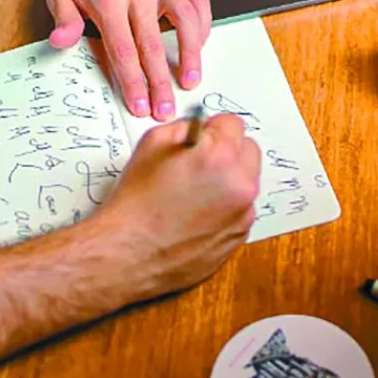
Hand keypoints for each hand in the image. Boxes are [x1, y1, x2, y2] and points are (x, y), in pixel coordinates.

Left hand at [47, 0, 211, 121]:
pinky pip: (199, 5)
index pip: (123, 49)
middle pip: (155, 45)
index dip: (133, 81)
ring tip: (190, 82)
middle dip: (161, 83)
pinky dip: (202, 29)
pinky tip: (197, 50)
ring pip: (187, 23)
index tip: (139, 105)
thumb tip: (62, 43)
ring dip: (192, 57)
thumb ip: (64, 19)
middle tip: (165, 109)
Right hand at [97, 113, 260, 298]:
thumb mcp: (152, 144)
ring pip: (245, 182)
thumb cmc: (136, 204)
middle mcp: (240, 185)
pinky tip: (196, 214)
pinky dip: (225, 207)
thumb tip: (201, 129)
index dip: (212, 129)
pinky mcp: (239, 237)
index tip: (202, 137)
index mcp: (221, 157)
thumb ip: (186, 129)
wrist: (129, 253)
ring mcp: (243, 215)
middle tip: (199, 162)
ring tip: (193, 193)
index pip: (234, 124)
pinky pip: (240, 210)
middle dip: (227, 151)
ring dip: (228, 180)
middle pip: (248, 151)